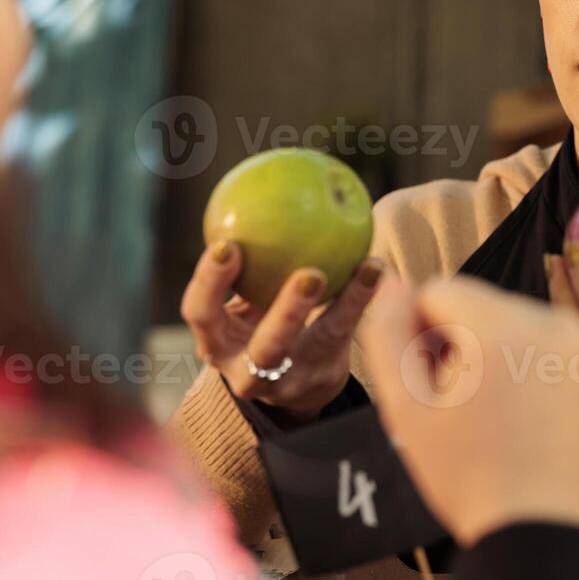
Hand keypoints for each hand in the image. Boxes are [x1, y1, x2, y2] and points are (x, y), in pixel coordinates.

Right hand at [181, 239, 383, 418]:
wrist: (290, 386)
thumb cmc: (255, 323)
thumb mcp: (240, 303)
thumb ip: (242, 263)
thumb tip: (250, 193)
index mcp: (216, 343)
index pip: (201, 313)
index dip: (209, 282)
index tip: (227, 244)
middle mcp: (248, 371)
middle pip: (266, 347)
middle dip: (287, 313)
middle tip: (310, 274)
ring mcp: (291, 383)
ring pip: (320, 345)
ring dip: (344, 305)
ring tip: (366, 267)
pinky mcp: (324, 379)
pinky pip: (349, 334)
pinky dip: (364, 298)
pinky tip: (377, 266)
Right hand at [358, 275, 578, 546]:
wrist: (544, 534)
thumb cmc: (467, 475)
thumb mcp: (405, 408)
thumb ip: (388, 332)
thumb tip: (392, 281)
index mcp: (498, 325)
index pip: (443, 293)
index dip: (427, 337)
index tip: (438, 385)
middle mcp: (556, 323)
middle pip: (492, 307)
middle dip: (475, 344)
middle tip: (475, 408)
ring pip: (536, 329)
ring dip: (518, 358)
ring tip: (515, 419)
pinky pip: (577, 355)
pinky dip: (562, 379)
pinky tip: (552, 423)